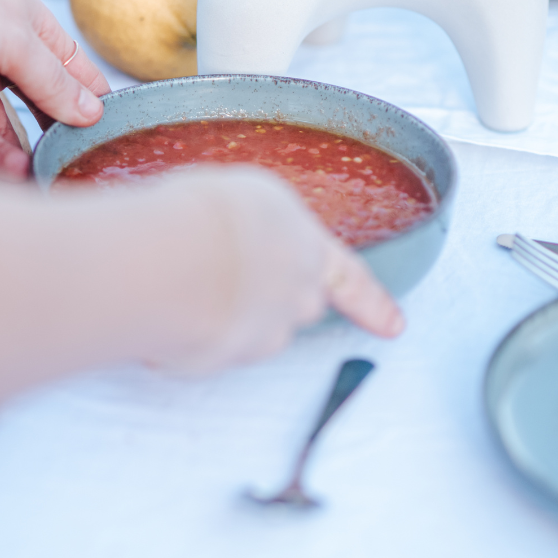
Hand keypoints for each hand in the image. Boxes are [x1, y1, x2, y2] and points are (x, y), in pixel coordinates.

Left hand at [0, 0, 109, 178]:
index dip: (93, 100)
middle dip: (61, 134)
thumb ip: (51, 80)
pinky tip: (19, 177)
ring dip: (30, 152)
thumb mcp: (12, 37)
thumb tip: (90, 114)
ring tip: (55, 183)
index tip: (117, 137)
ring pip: (7, 125)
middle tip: (86, 171)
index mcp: (26, 22)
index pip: (71, 68)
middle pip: (40, 101)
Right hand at [152, 167, 403, 373]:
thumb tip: (230, 232)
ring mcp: (263, 333)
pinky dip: (189, 338)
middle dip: (268, 301)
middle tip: (226, 280)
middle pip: (295, 309)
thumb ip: (251, 224)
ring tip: (179, 291)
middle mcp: (296, 295)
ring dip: (224, 320)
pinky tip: (163, 313)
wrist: (175, 255)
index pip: (349, 280)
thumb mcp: (240, 198)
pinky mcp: (226, 360)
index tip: (393, 326)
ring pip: (250, 334)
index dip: (372, 304)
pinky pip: (207, 350)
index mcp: (307, 246)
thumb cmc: (206, 212)